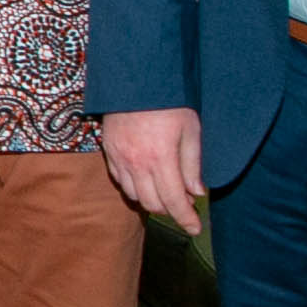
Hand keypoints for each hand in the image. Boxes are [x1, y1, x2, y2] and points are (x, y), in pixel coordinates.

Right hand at [101, 105, 205, 231]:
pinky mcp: (109, 151)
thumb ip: (192, 164)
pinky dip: (135, 188)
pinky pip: (120, 181)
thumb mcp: (190, 129)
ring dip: (153, 200)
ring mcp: (120, 158)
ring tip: (167, 191)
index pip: (174, 201)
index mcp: (161, 158)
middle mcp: (137, 163)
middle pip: (153, 204)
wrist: (136, 77)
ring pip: (135, 196)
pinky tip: (147, 179)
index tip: (195, 229)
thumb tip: (197, 192)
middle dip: (171, 210)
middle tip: (185, 203)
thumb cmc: (169, 100)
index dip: (186, 219)